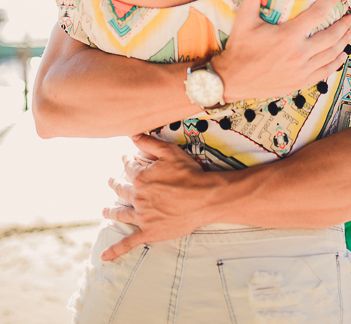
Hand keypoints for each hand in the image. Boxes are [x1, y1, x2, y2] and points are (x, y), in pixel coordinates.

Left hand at [101, 134, 220, 260]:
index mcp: (141, 178)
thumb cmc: (189, 173)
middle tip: (111, 181)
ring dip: (111, 212)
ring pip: (122, 214)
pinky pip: (130, 242)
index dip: (127, 161)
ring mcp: (143, 217)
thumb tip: (132, 135)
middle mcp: (138, 197)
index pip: (129, 167)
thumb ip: (149, 143)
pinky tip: (105, 256)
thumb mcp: (170, 152)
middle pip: (122, 190)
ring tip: (104, 211)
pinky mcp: (150, 232)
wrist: (204, 197)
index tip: (125, 159)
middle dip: (115, 184)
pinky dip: (116, 250)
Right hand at [212, 0, 350, 101]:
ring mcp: (301, 70)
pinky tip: (342, 55)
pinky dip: (336, 63)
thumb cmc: (239, 48)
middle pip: (331, 35)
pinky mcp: (300, 81)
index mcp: (288, 35)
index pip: (318, 14)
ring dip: (343, 42)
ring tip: (350, 32)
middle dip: (344, 24)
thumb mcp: (244, 19)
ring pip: (331, 54)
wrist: (232, 80)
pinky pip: (324, 72)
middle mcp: (299, 53)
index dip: (331, 1)